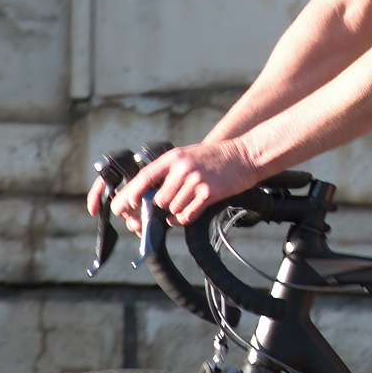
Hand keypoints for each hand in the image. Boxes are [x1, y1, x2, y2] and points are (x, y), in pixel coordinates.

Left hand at [107, 141, 258, 232]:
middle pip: (157, 200)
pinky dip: (186, 217)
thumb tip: (147, 196)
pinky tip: (195, 208)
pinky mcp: (208, 193)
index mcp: (173, 157)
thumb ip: (169, 172)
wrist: (246, 155)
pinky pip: (186, 215)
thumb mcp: (188, 156)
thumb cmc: (216, 158)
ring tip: (190, 201)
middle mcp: (182, 168)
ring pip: (172, 209)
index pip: (143, 178)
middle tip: (173, 204)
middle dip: (162, 207)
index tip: (125, 206)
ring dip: (177, 211)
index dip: (131, 195)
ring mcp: (195, 180)